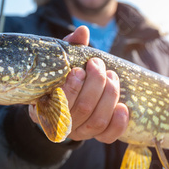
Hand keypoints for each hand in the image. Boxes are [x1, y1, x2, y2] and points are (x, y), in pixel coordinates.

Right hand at [29, 26, 128, 142]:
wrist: (68, 97)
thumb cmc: (64, 75)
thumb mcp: (63, 62)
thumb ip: (71, 47)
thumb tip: (83, 31)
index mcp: (45, 108)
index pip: (59, 104)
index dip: (72, 88)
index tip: (80, 69)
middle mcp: (61, 125)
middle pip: (82, 110)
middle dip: (95, 84)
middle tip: (98, 65)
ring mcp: (80, 132)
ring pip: (97, 121)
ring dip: (109, 96)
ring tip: (112, 76)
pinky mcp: (96, 136)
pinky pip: (108, 137)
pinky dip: (118, 123)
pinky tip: (123, 107)